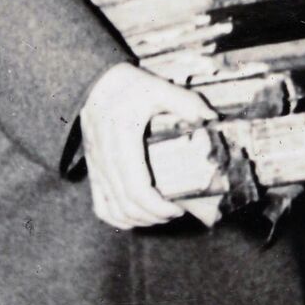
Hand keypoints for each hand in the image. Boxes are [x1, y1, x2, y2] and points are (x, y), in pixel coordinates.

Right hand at [79, 63, 214, 230]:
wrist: (94, 84)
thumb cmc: (127, 86)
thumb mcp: (156, 88)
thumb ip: (184, 101)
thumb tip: (211, 117)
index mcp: (122, 142)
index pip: (137, 189)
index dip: (158, 207)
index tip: (178, 208)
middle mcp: (106, 160)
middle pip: (127, 205)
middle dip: (154, 217)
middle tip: (175, 212)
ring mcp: (97, 169)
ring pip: (113, 210)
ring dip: (138, 220)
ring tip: (159, 215)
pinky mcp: (93, 172)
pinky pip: (100, 206)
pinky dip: (117, 218)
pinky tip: (136, 216)